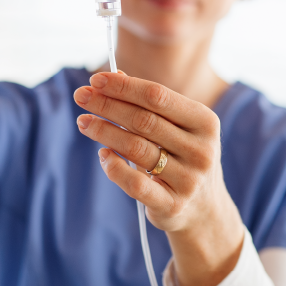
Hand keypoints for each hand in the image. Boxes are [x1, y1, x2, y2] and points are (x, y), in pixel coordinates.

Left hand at [74, 72, 244, 285]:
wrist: (204, 210)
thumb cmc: (184, 158)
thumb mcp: (177, 128)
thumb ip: (150, 104)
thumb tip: (115, 76)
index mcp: (205, 122)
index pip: (158, 97)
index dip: (124, 87)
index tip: (95, 79)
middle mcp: (201, 150)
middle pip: (144, 120)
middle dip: (108, 105)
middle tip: (80, 96)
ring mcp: (188, 179)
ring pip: (136, 149)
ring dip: (104, 132)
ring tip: (84, 122)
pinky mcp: (172, 205)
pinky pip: (135, 184)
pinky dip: (114, 167)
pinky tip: (102, 155)